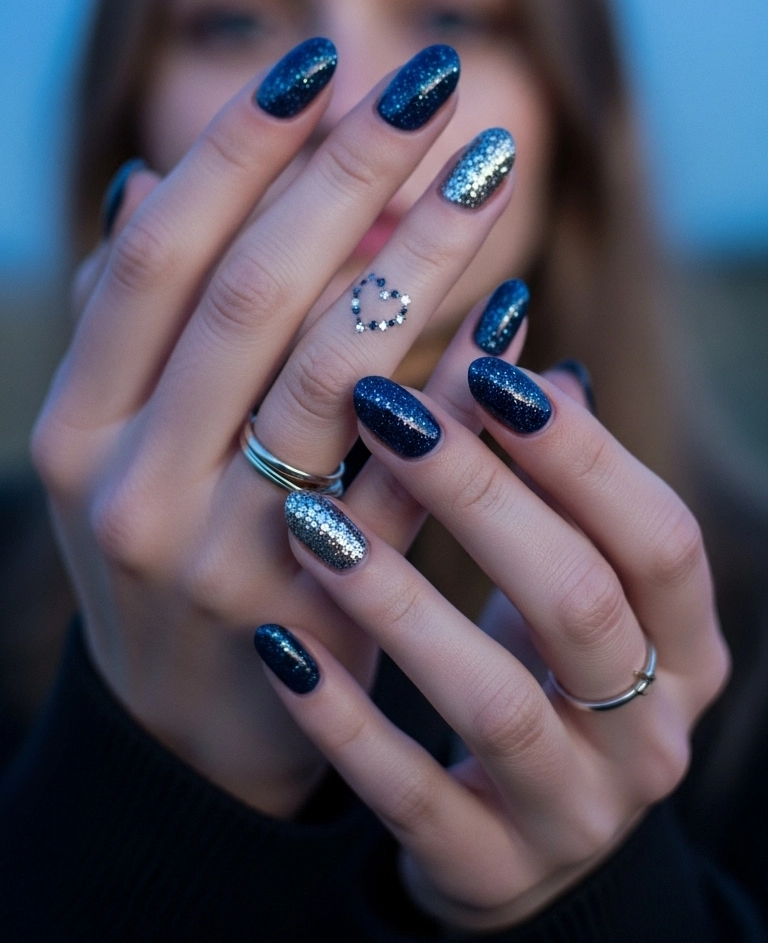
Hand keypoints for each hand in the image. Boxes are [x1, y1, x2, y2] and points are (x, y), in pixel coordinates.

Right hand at [32, 44, 516, 815]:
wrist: (189, 739)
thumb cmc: (160, 549)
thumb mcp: (110, 442)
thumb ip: (127, 319)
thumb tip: (149, 177)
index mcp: (75, 425)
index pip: (159, 254)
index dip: (238, 147)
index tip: (320, 62)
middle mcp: (131, 486)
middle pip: (253, 291)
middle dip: (350, 170)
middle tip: (434, 83)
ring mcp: (221, 556)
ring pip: (337, 370)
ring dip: (424, 254)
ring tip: (490, 168)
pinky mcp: (317, 611)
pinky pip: (407, 476)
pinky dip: (464, 383)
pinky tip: (517, 308)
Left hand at [260, 351, 729, 930]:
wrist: (521, 838)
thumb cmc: (541, 669)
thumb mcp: (568, 581)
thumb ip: (554, 487)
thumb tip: (520, 361)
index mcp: (687, 648)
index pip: (658, 539)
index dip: (583, 454)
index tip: (488, 366)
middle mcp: (651, 736)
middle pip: (580, 603)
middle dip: (481, 498)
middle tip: (384, 412)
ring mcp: (575, 813)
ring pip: (494, 702)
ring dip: (401, 604)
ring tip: (313, 521)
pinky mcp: (488, 869)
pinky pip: (410, 795)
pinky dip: (344, 718)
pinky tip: (280, 643)